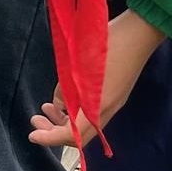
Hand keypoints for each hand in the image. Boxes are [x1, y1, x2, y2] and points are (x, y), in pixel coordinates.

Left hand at [28, 9, 166, 148]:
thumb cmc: (105, 45)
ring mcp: (113, 104)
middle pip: (79, 136)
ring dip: (64, 121)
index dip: (49, 138)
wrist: (139, 32)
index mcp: (96, 106)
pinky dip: (76, 113)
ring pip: (85, 125)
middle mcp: (106, 111)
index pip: (71, 136)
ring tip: (46, 107)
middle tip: (35, 119)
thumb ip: (64, 89)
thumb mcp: (75, 65)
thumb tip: (58, 105)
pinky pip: (92, 114)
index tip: (32, 134)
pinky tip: (64, 99)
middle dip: (54, 131)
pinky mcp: (115, 95)